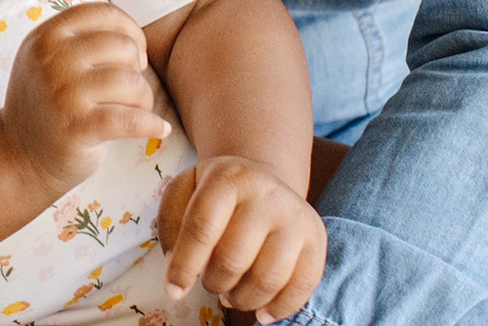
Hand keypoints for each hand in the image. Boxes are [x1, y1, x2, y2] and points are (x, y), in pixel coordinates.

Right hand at [0, 2, 171, 193]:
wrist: (17, 155)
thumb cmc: (46, 103)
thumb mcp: (47, 59)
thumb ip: (81, 39)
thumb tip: (136, 40)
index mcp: (46, 36)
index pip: (103, 14)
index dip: (130, 31)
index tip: (136, 54)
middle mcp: (51, 59)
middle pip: (123, 47)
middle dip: (137, 69)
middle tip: (130, 89)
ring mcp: (62, 93)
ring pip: (130, 82)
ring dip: (144, 99)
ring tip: (137, 111)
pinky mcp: (76, 128)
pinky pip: (130, 120)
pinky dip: (152, 124)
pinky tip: (161, 129)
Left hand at [158, 156, 325, 323]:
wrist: (263, 179)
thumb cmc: (217, 193)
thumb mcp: (185, 190)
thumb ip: (171, 223)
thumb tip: (175, 265)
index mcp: (228, 178)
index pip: (202, 229)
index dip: (185, 266)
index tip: (174, 291)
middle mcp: (266, 193)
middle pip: (233, 259)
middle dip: (214, 282)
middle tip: (211, 282)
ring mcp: (295, 216)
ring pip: (267, 279)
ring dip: (242, 299)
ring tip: (232, 294)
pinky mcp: (316, 238)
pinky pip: (301, 287)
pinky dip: (279, 308)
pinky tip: (261, 311)